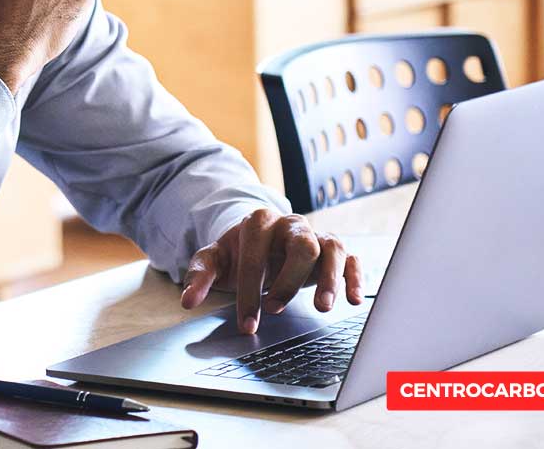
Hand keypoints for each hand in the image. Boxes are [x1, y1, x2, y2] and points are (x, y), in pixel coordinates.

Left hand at [180, 209, 362, 334]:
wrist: (260, 239)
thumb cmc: (238, 253)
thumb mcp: (215, 259)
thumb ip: (200, 275)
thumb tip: (188, 300)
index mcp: (259, 222)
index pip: (257, 255)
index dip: (250, 290)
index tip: (248, 322)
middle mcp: (291, 225)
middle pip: (301, 244)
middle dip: (289, 280)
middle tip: (276, 309)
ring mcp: (315, 236)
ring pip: (331, 248)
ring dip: (329, 278)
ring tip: (322, 307)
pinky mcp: (332, 251)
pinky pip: (351, 258)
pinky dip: (355, 277)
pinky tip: (353, 300)